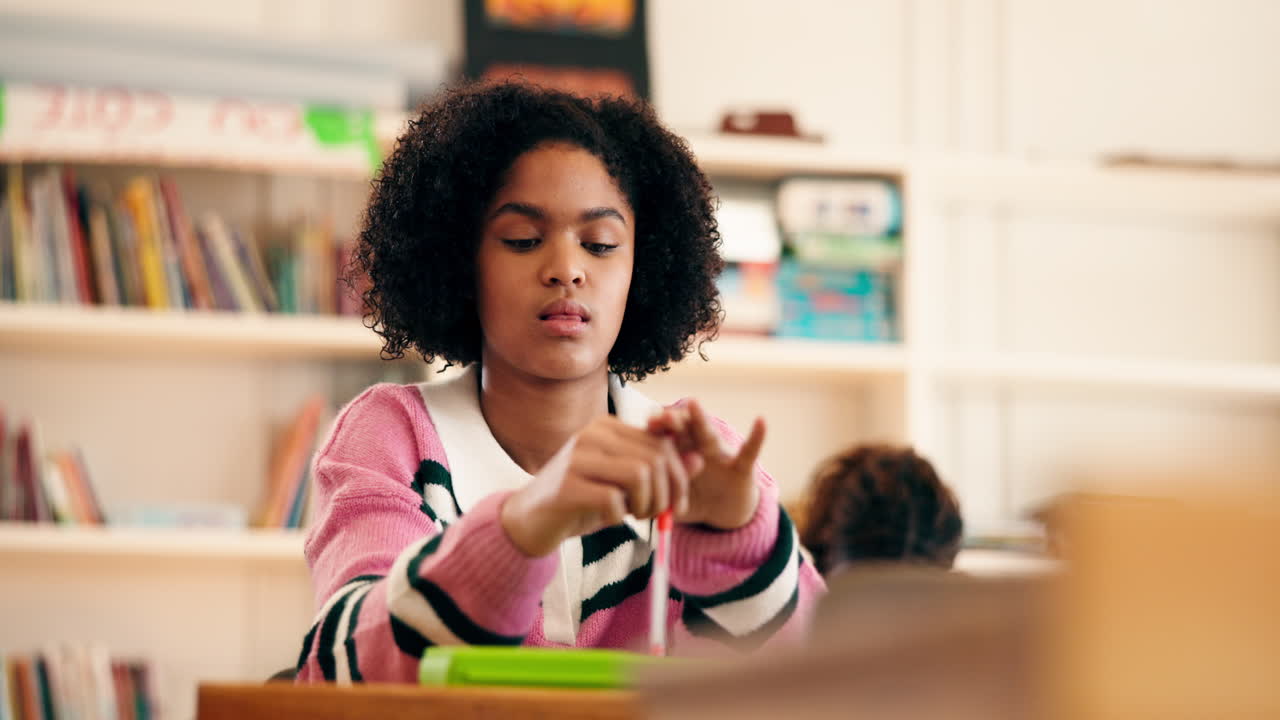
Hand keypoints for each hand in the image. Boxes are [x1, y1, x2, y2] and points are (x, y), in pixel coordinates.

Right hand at [500, 415, 703, 556]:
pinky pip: (613, 499)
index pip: (661, 444)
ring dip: (646, 505)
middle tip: (657, 516)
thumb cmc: (581, 500)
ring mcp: (577, 457)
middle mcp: (592, 434)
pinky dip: (618, 516)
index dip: (678, 477)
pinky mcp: (567, 485)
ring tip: (634, 516)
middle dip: (666, 494)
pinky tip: (608, 519)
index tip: (675, 506)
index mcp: (608, 427)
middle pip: (654, 459)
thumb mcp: (625, 486)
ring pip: (639, 475)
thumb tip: (699, 459)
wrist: (529, 520)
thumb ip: (659, 471)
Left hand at [647, 399, 764, 530]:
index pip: (664, 435)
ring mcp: (720, 455)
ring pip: (709, 435)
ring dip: (700, 420)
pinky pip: (749, 451)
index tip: (649, 424)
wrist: (725, 510)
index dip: (656, 428)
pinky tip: (761, 421)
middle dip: (672, 420)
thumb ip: (665, 502)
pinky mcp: (741, 467)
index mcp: (678, 454)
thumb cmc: (695, 499)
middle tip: (663, 417)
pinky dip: (756, 437)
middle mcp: (697, 448)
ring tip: (693, 403)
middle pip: (683, 429)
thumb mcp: (677, 503)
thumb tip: (652, 503)